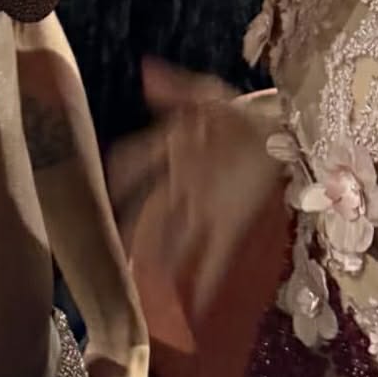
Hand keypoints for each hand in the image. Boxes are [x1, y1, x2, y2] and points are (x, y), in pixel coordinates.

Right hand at [108, 61, 281, 320]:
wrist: (282, 130)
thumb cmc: (240, 113)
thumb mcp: (208, 95)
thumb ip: (176, 87)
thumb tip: (145, 71)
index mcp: (171, 149)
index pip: (132, 164)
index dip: (115, 178)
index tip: (95, 193)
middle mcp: (180, 183)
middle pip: (148, 212)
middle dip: (129, 234)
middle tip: (109, 257)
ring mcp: (203, 208)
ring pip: (172, 239)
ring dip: (157, 262)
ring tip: (140, 285)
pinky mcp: (229, 226)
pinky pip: (212, 257)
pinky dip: (203, 282)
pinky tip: (194, 305)